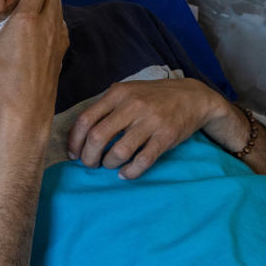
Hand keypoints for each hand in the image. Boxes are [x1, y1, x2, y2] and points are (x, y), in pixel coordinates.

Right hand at [0, 0, 69, 121]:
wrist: (26, 109)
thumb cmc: (2, 81)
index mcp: (26, 19)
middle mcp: (45, 25)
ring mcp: (56, 40)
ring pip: (60, 11)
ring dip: (54, 0)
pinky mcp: (60, 54)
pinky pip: (62, 28)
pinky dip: (58, 19)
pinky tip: (52, 24)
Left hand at [67, 78, 223, 179]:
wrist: (192, 96)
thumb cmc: (153, 97)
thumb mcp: (127, 92)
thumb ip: (105, 108)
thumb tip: (78, 135)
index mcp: (117, 93)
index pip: (86, 120)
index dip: (75, 141)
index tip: (74, 153)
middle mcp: (132, 105)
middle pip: (98, 137)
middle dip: (89, 157)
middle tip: (91, 163)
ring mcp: (150, 121)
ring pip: (119, 151)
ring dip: (109, 164)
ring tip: (110, 164)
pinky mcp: (166, 136)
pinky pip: (142, 161)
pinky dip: (130, 172)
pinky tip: (126, 172)